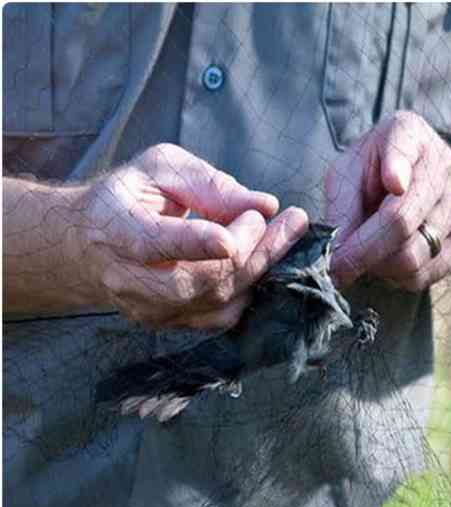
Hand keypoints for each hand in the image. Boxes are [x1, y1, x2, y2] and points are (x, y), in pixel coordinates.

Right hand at [70, 143, 307, 328]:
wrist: (87, 246)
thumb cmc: (129, 197)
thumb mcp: (160, 168)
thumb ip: (208, 184)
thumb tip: (264, 205)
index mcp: (118, 231)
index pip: (155, 243)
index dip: (199, 241)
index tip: (247, 226)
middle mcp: (130, 280)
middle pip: (201, 280)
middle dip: (254, 251)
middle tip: (292, 222)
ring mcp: (150, 310)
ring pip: (218, 301)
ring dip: (260, 268)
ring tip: (285, 236)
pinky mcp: (170, 324)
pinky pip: (221, 316)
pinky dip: (249, 289)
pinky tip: (262, 261)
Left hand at [326, 112, 450, 290]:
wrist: (419, 178)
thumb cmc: (372, 174)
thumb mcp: (348, 174)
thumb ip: (340, 206)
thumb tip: (335, 252)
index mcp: (407, 134)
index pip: (404, 150)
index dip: (398, 167)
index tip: (394, 184)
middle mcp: (442, 164)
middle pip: (401, 221)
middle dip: (360, 252)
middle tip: (336, 267)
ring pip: (413, 255)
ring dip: (378, 267)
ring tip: (365, 257)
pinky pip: (426, 274)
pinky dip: (398, 278)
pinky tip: (387, 262)